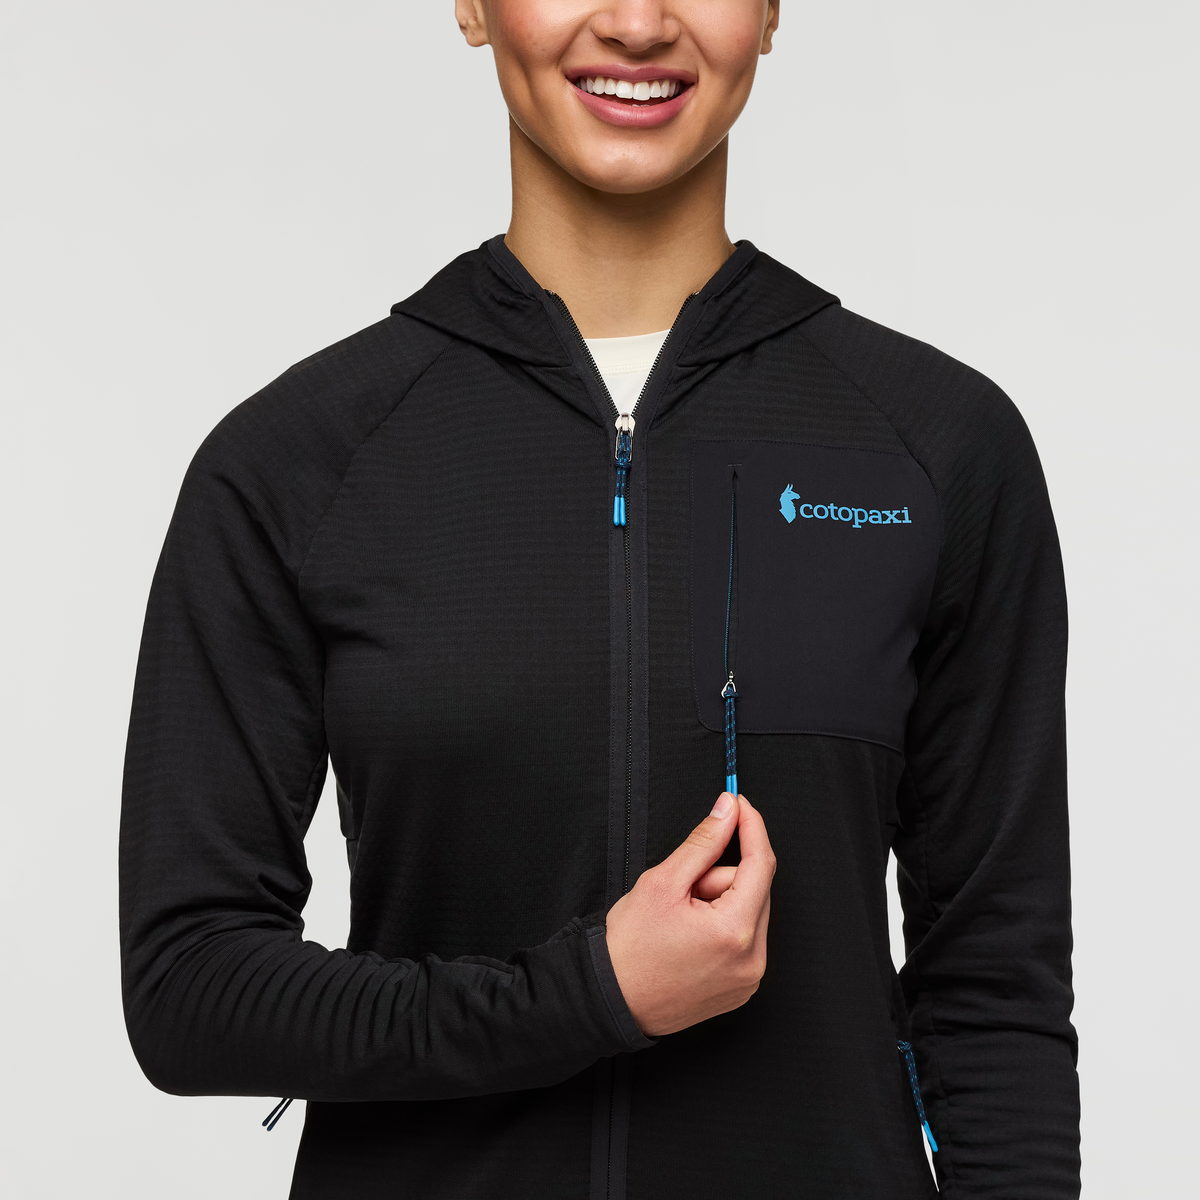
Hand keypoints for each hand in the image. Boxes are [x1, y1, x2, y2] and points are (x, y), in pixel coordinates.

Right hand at [605, 793, 775, 1036]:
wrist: (610, 1000)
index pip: (760, 864)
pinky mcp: (741, 987)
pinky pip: (744, 939)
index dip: (751, 827)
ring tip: (681, 918)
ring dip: (720, 902)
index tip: (739, 805)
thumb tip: (728, 811)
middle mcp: (752, 960)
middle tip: (683, 888)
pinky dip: (722, 926)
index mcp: (735, 932)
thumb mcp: (663, 882)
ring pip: (749, 912)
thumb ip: (703, 842)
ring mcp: (748, 978)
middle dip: (720, 875)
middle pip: (754, 888)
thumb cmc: (629, 950)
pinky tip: (690, 935)